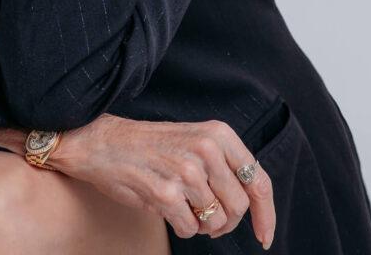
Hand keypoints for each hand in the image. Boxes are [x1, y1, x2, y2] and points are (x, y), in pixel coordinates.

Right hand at [50, 113, 275, 248]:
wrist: (105, 143)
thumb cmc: (153, 145)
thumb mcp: (196, 140)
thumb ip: (225, 165)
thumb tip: (255, 204)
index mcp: (218, 134)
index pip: (257, 180)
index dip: (265, 214)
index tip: (264, 236)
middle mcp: (206, 149)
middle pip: (238, 207)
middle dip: (226, 220)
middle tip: (205, 214)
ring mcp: (187, 171)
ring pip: (217, 222)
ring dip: (201, 222)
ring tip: (182, 203)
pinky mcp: (166, 193)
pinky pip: (191, 229)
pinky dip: (182, 226)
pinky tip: (166, 207)